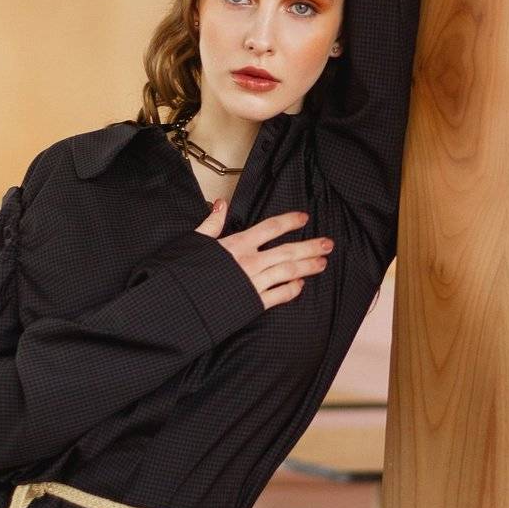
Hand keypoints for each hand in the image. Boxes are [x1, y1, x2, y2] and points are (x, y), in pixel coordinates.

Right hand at [195, 201, 333, 308]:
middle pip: (287, 250)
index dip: (289, 221)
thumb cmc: (185, 272)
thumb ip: (212, 223)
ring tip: (322, 263)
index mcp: (237, 244)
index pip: (270, 228)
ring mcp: (253, 283)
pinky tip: (300, 286)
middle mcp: (249, 262)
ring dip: (307, 267)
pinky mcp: (252, 303)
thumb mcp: (196, 241)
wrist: (180, 302)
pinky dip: (291, 291)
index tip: (304, 218)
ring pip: (288, 272)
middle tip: (328, 244)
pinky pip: (278, 296)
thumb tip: (220, 204)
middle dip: (310, 246)